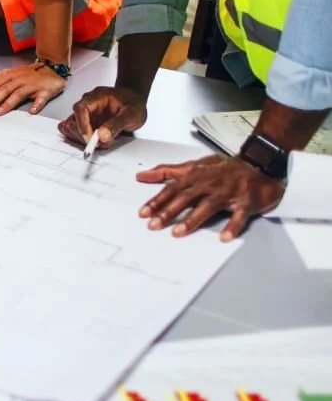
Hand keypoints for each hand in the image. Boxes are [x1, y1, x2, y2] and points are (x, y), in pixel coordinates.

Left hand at [0, 63, 64, 115]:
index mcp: (12, 75)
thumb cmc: (30, 74)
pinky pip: (41, 98)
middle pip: (5, 89)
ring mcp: (33, 85)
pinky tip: (32, 111)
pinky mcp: (46, 91)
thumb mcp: (12, 73)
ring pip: (18, 94)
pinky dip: (37, 104)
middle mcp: (21, 79)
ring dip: (8, 104)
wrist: (53, 68)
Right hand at [57, 86, 147, 147]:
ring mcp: (84, 113)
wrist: (134, 101)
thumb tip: (102, 135)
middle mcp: (87, 104)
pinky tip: (93, 141)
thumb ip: (117, 124)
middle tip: (101, 144)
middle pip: (73, 120)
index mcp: (97, 97)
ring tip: (100, 143)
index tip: (90, 139)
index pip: (80, 109)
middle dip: (84, 136)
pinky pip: (72, 130)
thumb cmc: (133, 103)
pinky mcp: (84, 122)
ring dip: (81, 139)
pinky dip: (78, 139)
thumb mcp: (132, 114)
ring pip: (70, 127)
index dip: (82, 125)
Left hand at [137, 155, 283, 241]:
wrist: (258, 163)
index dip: (157, 200)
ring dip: (193, 219)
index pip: (172, 188)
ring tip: (178, 232)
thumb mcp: (194, 165)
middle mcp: (210, 183)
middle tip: (154, 225)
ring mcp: (229, 192)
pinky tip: (224, 238)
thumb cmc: (223, 168)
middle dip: (168, 211)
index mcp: (196, 175)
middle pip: (186, 197)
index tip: (143, 213)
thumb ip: (167, 171)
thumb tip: (141, 175)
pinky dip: (233, 226)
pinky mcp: (247, 201)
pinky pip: (239, 215)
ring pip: (208, 206)